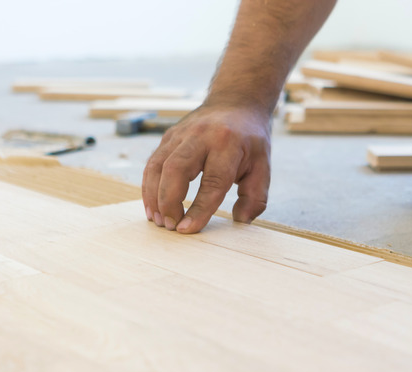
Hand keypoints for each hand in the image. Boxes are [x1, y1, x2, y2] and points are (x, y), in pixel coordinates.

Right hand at [142, 103, 271, 233]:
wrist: (236, 102)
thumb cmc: (250, 140)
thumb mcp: (263, 166)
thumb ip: (255, 197)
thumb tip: (240, 221)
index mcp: (228, 144)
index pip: (213, 181)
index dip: (198, 208)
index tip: (187, 229)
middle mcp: (201, 136)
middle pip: (176, 169)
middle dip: (169, 202)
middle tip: (170, 226)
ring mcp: (181, 134)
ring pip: (158, 166)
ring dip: (154, 196)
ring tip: (159, 221)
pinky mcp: (168, 137)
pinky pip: (152, 164)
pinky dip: (149, 187)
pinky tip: (153, 206)